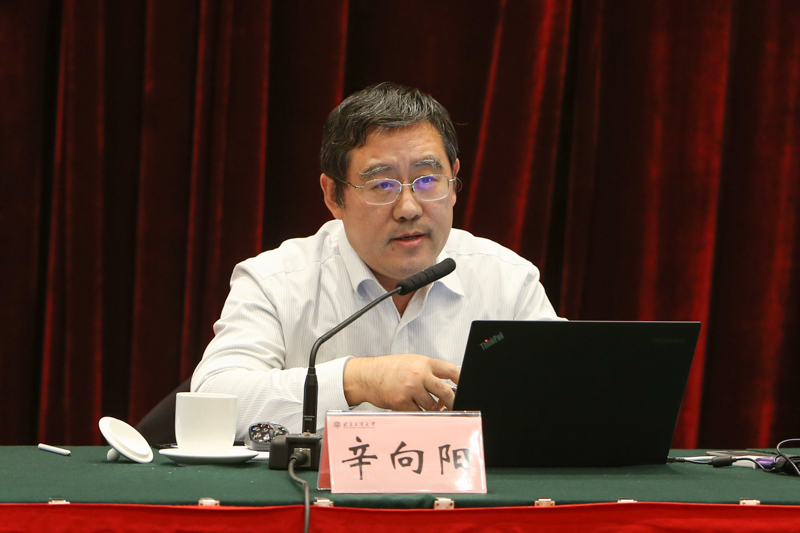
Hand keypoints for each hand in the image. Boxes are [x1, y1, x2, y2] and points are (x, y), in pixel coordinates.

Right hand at [343, 354, 459, 410]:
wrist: (367, 376)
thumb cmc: (389, 369)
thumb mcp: (412, 362)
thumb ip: (429, 372)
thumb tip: (447, 386)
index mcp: (424, 363)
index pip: (451, 370)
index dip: (462, 380)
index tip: (466, 387)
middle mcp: (419, 375)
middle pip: (446, 391)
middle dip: (452, 401)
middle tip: (453, 406)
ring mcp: (410, 389)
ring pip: (432, 405)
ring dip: (434, 409)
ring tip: (429, 406)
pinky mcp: (402, 403)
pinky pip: (419, 413)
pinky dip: (420, 414)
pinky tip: (416, 408)